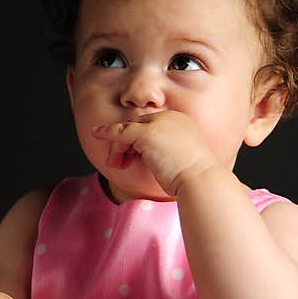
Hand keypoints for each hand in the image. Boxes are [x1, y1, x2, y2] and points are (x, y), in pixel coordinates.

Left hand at [90, 110, 220, 195]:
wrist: (201, 180)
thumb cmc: (194, 177)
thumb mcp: (182, 158)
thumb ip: (167, 150)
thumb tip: (154, 159)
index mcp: (180, 121)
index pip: (150, 125)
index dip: (137, 141)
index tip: (130, 156)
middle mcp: (170, 117)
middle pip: (137, 126)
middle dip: (124, 144)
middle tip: (118, 162)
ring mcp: (158, 124)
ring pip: (127, 131)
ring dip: (117, 148)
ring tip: (117, 165)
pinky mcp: (147, 134)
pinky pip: (120, 133)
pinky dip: (106, 134)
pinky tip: (96, 134)